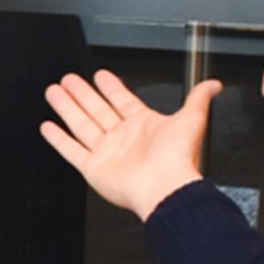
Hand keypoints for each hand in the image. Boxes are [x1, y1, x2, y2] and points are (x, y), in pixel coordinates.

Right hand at [40, 70, 222, 219]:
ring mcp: (107, 153)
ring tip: (55, 92)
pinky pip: (72, 151)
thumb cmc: (178, 158)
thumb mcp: (191, 120)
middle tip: (68, 79)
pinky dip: (59, 139)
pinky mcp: (93, 168)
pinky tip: (49, 127)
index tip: (100, 75)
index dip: (111, 87)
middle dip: (82, 93)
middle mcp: (123, 138)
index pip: (122, 100)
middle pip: (97, 109)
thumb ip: (198, 99)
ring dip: (67, 108)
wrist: (165, 188)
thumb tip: (214, 85)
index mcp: (143, 125)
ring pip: (81, 125)